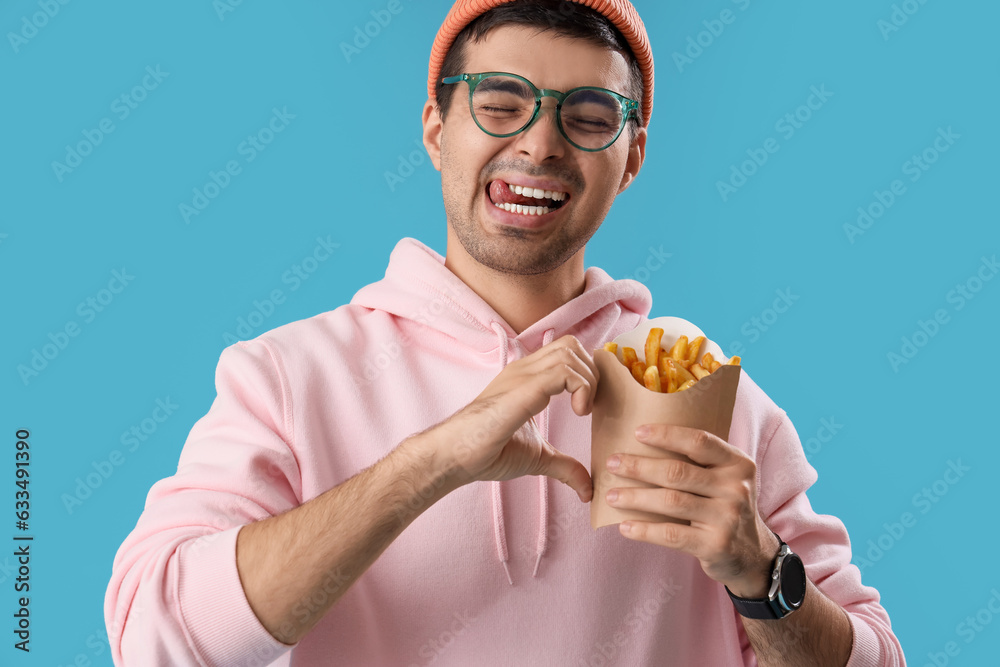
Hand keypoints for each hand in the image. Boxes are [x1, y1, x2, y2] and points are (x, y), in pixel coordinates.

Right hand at [421, 335, 595, 502]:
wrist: (454, 456)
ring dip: (588, 380)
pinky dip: (581, 387)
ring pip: (570, 352)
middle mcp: (524, 370)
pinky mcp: (522, 389)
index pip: (566, 352)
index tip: (588, 405)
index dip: (586, 372)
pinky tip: (578, 412)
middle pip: (572, 344)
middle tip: (588, 405)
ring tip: (582, 410)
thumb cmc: (485, 452)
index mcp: (526, 378)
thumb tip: (586, 489)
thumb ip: (563, 466)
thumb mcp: (537, 458)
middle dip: (591, 372)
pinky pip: (563, 371)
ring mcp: (522, 376)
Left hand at [604, 424, 778, 596]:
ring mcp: (727, 518)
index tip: (637, 432)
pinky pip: (671, 534)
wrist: (751, 554)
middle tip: (613, 463)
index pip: (699, 441)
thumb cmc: (725, 507)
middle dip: (639, 466)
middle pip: (677, 472)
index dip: (666, 435)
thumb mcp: (725, 479)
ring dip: (635, 497)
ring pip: (670, 502)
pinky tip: (625, 526)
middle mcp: (735, 488)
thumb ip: (700, 463)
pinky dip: (644, 530)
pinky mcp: (716, 545)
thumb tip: (645, 445)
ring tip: (611, 495)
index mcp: (737, 464)